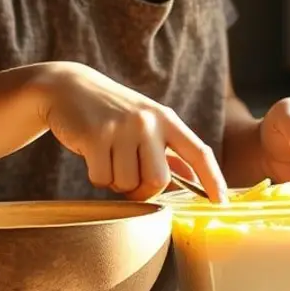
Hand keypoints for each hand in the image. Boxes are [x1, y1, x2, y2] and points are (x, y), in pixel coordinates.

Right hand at [39, 62, 227, 201]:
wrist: (70, 88)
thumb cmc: (113, 112)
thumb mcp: (146, 124)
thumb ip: (169, 152)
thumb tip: (195, 182)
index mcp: (167, 119)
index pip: (199, 152)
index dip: (212, 179)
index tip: (220, 202)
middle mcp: (148, 121)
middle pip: (158, 180)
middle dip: (143, 191)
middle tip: (131, 181)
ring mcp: (121, 128)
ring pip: (127, 183)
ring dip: (117, 182)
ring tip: (109, 159)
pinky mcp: (95, 136)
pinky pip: (102, 179)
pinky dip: (98, 177)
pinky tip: (93, 155)